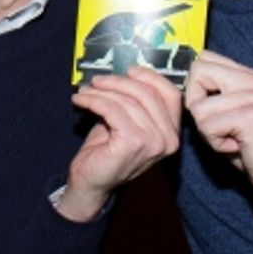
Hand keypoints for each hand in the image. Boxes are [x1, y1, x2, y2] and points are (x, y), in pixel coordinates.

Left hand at [59, 67, 181, 220]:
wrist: (91, 183)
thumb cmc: (107, 152)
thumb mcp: (127, 122)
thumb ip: (135, 101)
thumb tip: (125, 73)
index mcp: (171, 133)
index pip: (172, 95)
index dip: (150, 77)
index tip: (129, 70)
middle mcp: (168, 139)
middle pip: (147, 93)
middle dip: (118, 82)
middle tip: (97, 81)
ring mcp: (153, 142)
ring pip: (127, 100)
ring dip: (101, 91)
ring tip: (85, 92)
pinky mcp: (133, 142)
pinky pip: (112, 109)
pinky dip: (93, 101)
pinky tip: (81, 101)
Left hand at [183, 50, 252, 198]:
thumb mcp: (233, 113)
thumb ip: (215, 95)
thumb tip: (183, 88)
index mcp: (248, 76)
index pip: (204, 58)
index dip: (195, 85)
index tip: (209, 108)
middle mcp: (252, 80)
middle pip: (197, 72)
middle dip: (196, 104)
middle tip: (218, 125)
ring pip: (198, 107)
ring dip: (208, 131)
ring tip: (232, 138)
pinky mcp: (250, 116)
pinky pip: (208, 126)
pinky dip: (216, 143)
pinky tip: (237, 146)